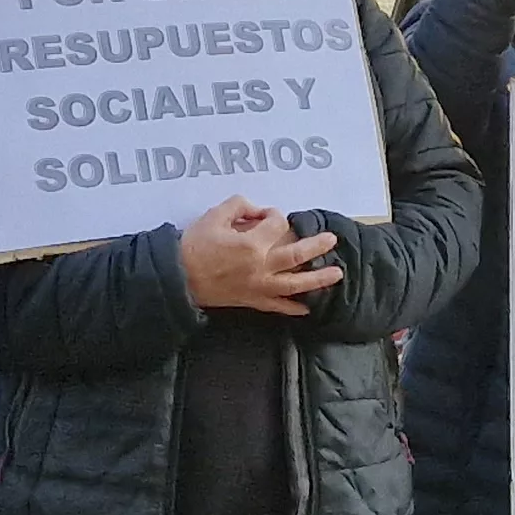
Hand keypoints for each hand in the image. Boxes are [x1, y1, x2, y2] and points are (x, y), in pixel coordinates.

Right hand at [179, 194, 343, 314]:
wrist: (177, 278)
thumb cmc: (194, 246)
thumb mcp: (214, 216)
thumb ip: (239, 206)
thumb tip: (257, 210)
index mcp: (252, 244)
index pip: (277, 224)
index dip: (274, 215)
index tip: (265, 215)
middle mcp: (261, 266)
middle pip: (297, 254)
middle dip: (317, 246)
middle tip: (332, 240)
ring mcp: (259, 286)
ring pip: (295, 284)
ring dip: (318, 279)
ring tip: (336, 274)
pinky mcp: (252, 300)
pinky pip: (277, 306)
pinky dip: (293, 308)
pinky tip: (308, 308)